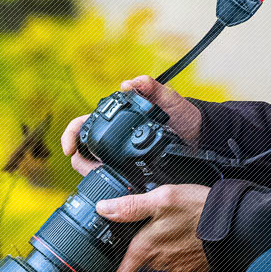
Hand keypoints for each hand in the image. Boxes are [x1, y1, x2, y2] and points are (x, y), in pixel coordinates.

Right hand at [60, 75, 203, 177]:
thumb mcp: (167, 98)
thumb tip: (128, 84)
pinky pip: (113, 178)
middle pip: (83, 150)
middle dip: (79, 160)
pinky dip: (108, 183)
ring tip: (104, 177)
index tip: (69, 149)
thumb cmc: (182, 114)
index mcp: (115, 118)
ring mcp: (121, 155)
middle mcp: (114, 137)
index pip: (82, 125)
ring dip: (92, 173)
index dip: (70, 136)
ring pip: (94, 167)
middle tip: (90, 168)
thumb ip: (150, 87)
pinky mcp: (132, 170)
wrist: (201, 135)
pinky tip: (115, 187)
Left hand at [95, 184, 211, 271]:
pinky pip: (176, 260)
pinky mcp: (192, 267)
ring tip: (170, 227)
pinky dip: (177, 249)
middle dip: (139, 251)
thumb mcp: (162, 198)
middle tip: (146, 232)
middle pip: (139, 262)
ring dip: (160, 248)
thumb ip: (131, 206)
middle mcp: (159, 262)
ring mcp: (177, 267)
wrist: (237, 225)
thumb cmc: (200, 211)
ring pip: (158, 260)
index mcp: (146, 248)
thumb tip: (104, 209)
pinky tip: (184, 234)